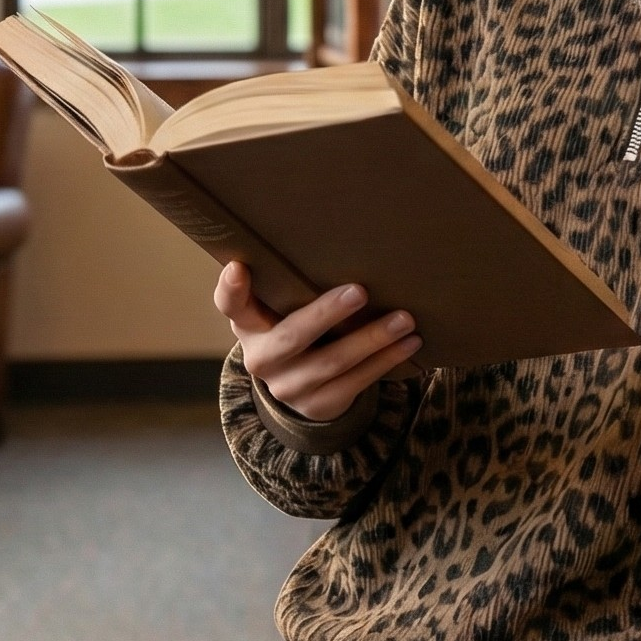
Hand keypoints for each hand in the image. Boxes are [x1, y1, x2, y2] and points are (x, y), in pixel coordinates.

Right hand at [214, 261, 420, 422]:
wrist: (301, 389)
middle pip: (292, 336)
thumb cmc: (296, 327)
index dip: (232, 289)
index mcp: (248, 326)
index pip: (231, 305)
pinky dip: (386, 361)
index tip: (239, 267)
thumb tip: (342, 236)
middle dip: (327, 314)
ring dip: (373, 339)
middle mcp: (262, 358)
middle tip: (360, 291)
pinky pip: (356, 383)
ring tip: (405, 318)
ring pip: (333, 362)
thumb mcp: (283, 308)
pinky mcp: (319, 405)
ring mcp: (289, 387)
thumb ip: (292, 284)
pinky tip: (410, 343)